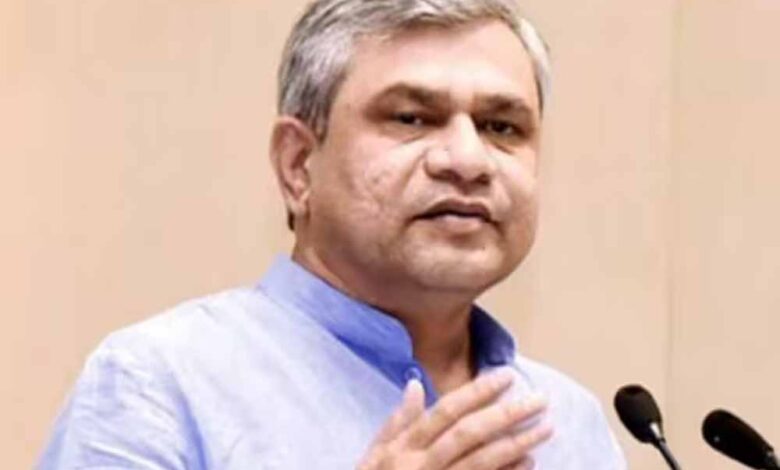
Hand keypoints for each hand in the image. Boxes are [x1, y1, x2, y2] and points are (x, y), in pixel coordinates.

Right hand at [358, 369, 552, 469]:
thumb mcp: (374, 456)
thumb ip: (397, 422)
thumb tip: (415, 384)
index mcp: (405, 448)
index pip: (445, 412)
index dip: (476, 392)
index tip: (506, 376)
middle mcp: (422, 466)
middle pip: (468, 434)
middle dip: (506, 414)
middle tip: (540, 399)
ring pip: (481, 462)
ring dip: (516, 444)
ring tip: (545, 427)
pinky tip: (529, 461)